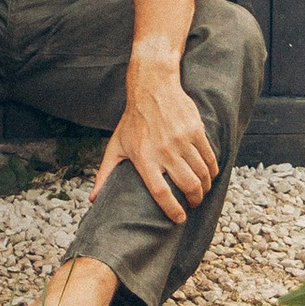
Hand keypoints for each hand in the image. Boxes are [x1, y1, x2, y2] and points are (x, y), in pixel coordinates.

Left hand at [108, 56, 215, 228]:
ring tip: (201, 191)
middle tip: (193, 204)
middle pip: (188, 186)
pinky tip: (209, 176)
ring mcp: (181, 140)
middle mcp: (164, 151)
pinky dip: (212, 171)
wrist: (152, 86)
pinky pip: (210, 158)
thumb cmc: (133, 120)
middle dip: (194, 201)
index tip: (180, 219)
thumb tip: (92, 199)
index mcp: (144, 158)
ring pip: (202, 174)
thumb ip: (105, 174)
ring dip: (204, 188)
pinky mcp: (195, 130)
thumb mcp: (116, 145)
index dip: (173, 210)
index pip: (161, 193)